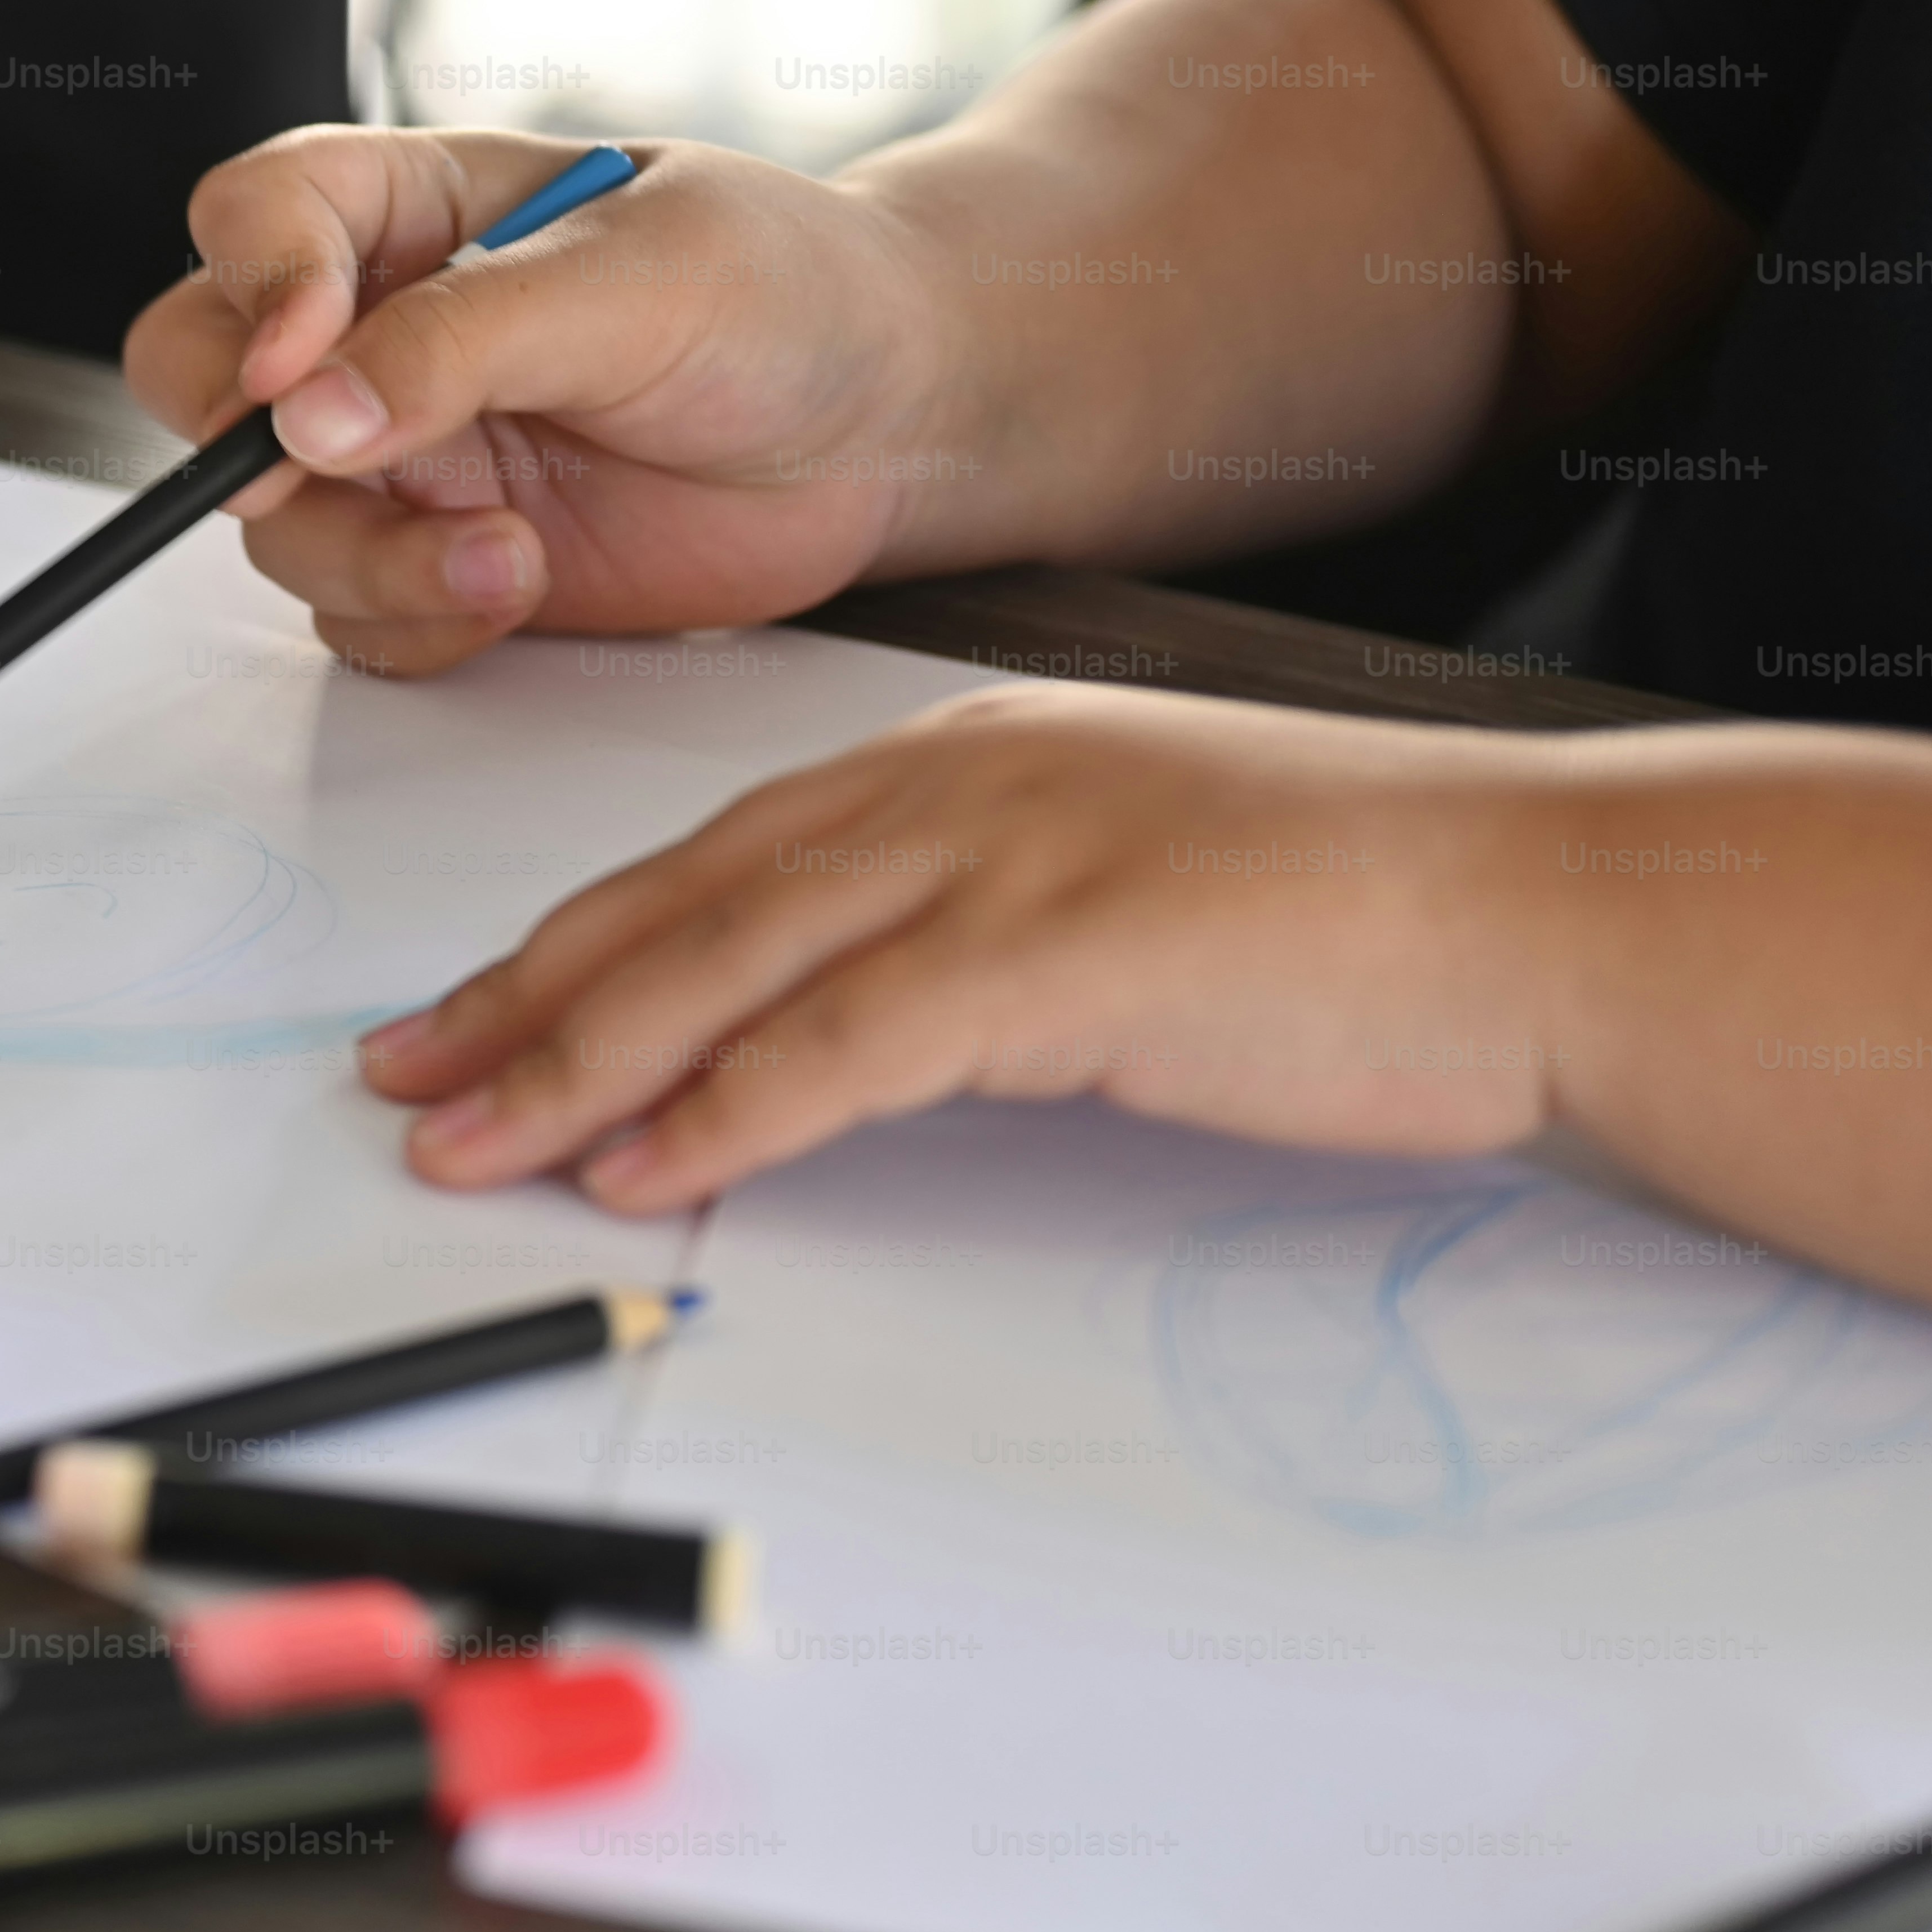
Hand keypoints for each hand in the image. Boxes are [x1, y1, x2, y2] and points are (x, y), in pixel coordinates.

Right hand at [122, 128, 969, 676]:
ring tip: (509, 554)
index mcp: (414, 208)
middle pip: (201, 378)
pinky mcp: (443, 558)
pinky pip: (353, 616)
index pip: (254, 215)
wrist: (896, 420)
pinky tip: (518, 587)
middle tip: (327, 481)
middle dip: (240, 448)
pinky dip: (413, 621)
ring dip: (368, 559)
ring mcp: (403, 454)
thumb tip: (305, 414)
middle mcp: (379, 329)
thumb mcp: (639, 276)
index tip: (297, 360)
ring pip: (275, 524)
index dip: (251, 285)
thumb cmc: (792, 295)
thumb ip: (462, 338)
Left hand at [358, 682, 1571, 1211]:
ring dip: (578, 1064)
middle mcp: (954, 788)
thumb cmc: (1341, 920)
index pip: (709, 860)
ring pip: (729, 969)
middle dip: (520, 999)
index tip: (460, 1009)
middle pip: (679, 904)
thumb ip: (963, 937)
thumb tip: (835, 1030)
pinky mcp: (1064, 956)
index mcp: (957, 762)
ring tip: (465, 1141)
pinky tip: (638, 1169)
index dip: (568, 940)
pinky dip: (726, 1111)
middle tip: (400, 1075)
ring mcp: (1007, 861)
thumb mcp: (1107, 892)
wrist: (1531, 909)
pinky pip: (846, 1046)